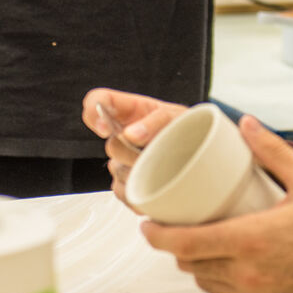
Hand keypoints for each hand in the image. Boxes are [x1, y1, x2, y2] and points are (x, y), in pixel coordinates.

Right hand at [82, 88, 184, 202]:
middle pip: (110, 145)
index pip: (99, 100)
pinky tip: (157, 180)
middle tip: (151, 151)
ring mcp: (123, 160)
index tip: (105, 127)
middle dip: (133, 151)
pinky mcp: (126, 184)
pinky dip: (142, 189)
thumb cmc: (186, 129)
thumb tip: (130, 134)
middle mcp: (122, 134)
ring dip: (141, 171)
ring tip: (163, 165)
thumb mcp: (176, 116)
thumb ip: (154, 121)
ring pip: (118, 171)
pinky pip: (124, 192)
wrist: (198, 153)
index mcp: (130, 110)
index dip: (94, 111)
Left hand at [141, 115, 292, 292]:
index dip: (157, 236)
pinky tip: (228, 260)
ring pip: (206, 282)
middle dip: (176, 245)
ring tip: (201, 239)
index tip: (146, 223)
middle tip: (172, 225)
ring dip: (197, 263)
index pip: (184, 244)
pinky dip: (220, 279)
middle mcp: (246, 275)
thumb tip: (244, 122)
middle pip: (190, 264)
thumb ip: (272, 149)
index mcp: (250, 240)